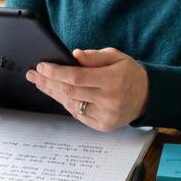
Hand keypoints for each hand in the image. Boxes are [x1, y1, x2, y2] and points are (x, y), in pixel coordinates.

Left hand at [26, 48, 148, 131]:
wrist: (147, 96)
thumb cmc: (129, 73)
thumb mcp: (116, 56)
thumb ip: (94, 56)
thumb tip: (74, 55)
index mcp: (113, 80)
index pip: (77, 77)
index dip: (56, 72)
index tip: (41, 66)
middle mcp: (109, 101)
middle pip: (70, 92)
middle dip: (48, 82)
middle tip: (33, 74)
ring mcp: (106, 116)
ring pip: (71, 104)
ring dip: (53, 93)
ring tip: (39, 82)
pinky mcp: (103, 126)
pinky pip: (78, 114)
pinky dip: (66, 103)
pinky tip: (56, 93)